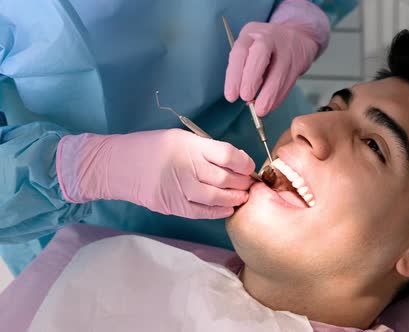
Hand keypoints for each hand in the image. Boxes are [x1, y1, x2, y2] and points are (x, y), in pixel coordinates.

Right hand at [57, 129, 255, 218]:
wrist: (116, 165)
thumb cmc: (151, 147)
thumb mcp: (180, 138)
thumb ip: (206, 149)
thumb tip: (236, 161)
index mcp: (190, 146)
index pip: (227, 155)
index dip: (244, 162)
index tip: (249, 166)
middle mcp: (187, 167)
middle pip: (225, 178)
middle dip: (242, 182)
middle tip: (249, 183)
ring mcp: (179, 189)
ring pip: (217, 198)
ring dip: (234, 198)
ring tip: (241, 196)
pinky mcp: (172, 206)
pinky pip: (202, 212)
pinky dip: (218, 212)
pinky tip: (227, 208)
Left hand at [224, 22, 319, 116]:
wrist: (297, 37)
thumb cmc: (267, 47)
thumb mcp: (251, 48)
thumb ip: (245, 70)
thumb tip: (246, 98)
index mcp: (251, 33)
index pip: (239, 52)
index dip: (234, 76)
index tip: (231, 96)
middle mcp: (269, 37)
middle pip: (260, 54)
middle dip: (251, 80)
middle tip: (246, 98)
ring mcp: (287, 48)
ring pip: (278, 72)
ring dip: (268, 95)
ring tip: (260, 109)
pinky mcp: (299, 61)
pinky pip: (289, 81)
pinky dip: (279, 96)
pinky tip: (271, 105)